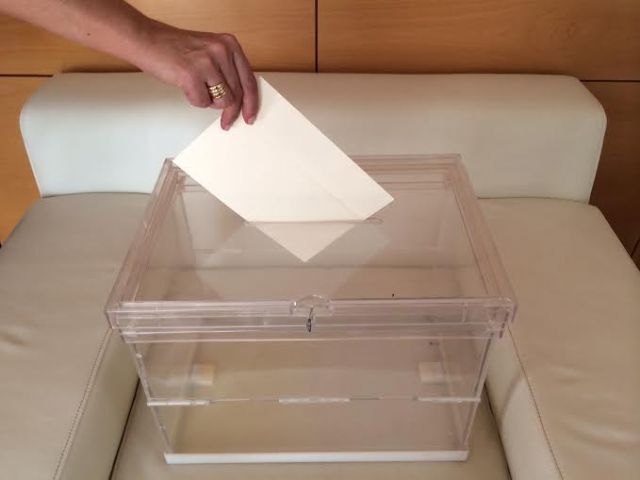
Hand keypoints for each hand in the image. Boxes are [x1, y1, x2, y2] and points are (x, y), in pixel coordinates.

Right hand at [137, 22, 258, 129]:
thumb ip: (228, 70)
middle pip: (237, 95)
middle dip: (230, 112)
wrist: (147, 39)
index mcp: (230, 44)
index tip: (250, 117)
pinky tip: (186, 86)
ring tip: (197, 88)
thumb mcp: (210, 52)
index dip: (251, 103)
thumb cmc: (175, 48)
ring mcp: (207, 62)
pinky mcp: (191, 74)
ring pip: (223, 101)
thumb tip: (241, 98)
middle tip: (225, 122)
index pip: (249, 80)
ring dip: (210, 102)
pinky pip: (203, 103)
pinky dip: (194, 100)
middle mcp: (221, 51)